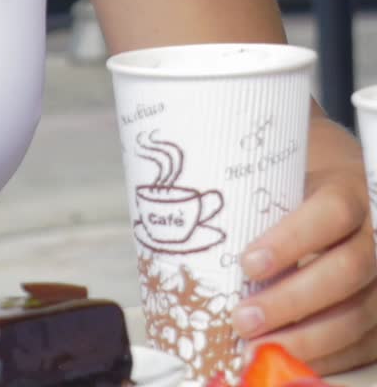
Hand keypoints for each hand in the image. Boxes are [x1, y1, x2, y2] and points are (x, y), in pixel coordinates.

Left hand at [232, 160, 376, 373]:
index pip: (331, 213)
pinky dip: (322, 359)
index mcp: (348, 191)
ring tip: (254, 347)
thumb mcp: (282, 176)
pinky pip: (360, 346)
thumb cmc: (300, 189)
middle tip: (241, 319)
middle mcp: (373, 237)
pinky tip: (285, 361)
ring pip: (355, 316)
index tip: (247, 262)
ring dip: (303, 339)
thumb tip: (181, 213)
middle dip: (290, 301)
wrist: (344, 194)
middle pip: (344, 272)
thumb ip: (251, 196)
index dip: (292, 240)